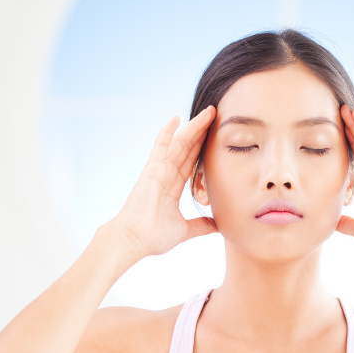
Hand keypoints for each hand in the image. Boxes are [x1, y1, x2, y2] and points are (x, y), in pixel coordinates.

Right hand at [111, 106, 217, 257]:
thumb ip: (201, 226)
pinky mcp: (151, 170)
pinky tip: (175, 119)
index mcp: (172, 187)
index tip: (214, 135)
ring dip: (193, 127)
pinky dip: (167, 133)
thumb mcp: (185, 230)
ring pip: (179, 144)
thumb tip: (219, 226)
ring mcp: (158, 171)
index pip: (191, 162)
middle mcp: (166, 175)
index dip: (202, 148)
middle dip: (201, 132)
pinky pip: (160, 147)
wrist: (134, 240)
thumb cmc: (153, 237)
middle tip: (215, 115)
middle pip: (187, 148)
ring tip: (208, 112)